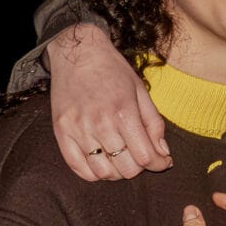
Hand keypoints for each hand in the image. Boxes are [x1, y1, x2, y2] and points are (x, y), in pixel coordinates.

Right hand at [47, 23, 171, 180]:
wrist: (77, 53)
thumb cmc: (112, 70)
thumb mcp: (141, 91)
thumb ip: (154, 124)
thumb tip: (163, 154)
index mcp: (124, 112)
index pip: (146, 157)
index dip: (159, 164)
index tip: (162, 162)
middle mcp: (100, 124)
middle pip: (126, 169)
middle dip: (139, 167)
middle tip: (140, 155)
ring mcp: (78, 130)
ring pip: (103, 173)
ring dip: (117, 171)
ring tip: (121, 158)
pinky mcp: (61, 133)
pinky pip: (78, 168)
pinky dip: (93, 173)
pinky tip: (102, 162)